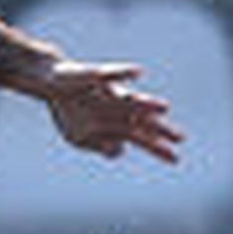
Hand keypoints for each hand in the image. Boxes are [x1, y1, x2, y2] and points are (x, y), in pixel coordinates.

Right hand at [39, 60, 184, 162]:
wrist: (51, 80)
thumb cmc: (71, 109)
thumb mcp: (80, 137)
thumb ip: (101, 145)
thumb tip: (119, 150)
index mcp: (117, 122)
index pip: (142, 136)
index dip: (158, 147)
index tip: (175, 159)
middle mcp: (118, 107)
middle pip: (142, 121)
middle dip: (160, 131)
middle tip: (181, 139)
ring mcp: (107, 91)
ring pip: (130, 100)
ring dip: (147, 105)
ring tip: (166, 108)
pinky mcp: (94, 75)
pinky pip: (111, 75)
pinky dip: (125, 73)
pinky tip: (138, 73)